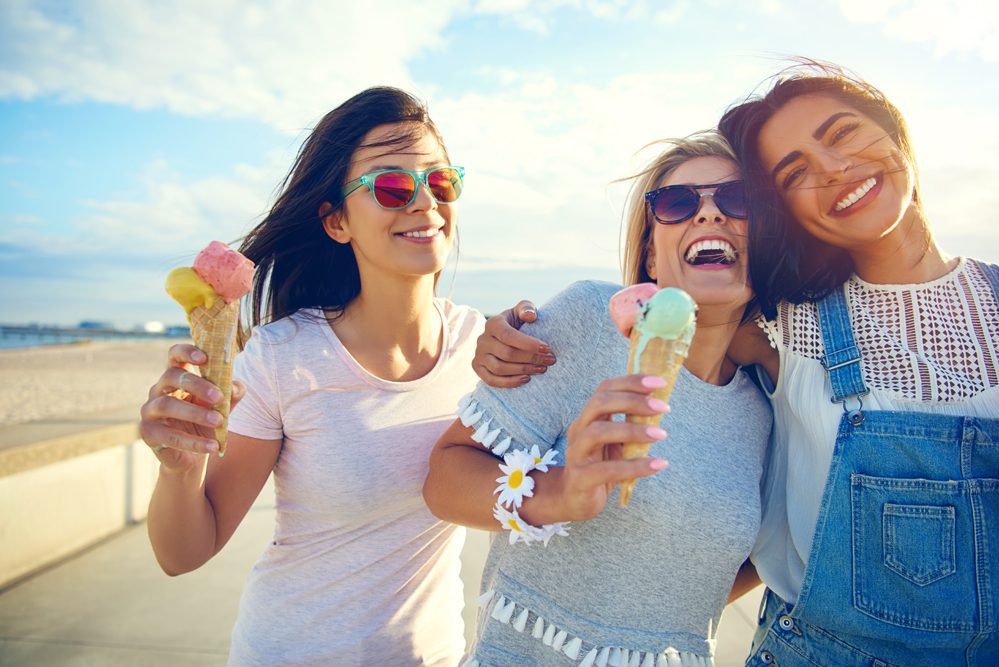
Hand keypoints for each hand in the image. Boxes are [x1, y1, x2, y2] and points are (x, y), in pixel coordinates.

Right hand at [139, 344, 245, 471]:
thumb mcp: (221, 407)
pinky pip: (170, 436)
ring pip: (167, 405)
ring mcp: (149, 411)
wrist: (193, 455)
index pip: (174, 356)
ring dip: (195, 413)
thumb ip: (230, 394)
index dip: (186, 352)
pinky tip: (213, 446)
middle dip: (197, 385)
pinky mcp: (148, 433)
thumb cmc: (205, 423)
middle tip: (219, 397)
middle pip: (171, 376)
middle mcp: (158, 390)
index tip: (204, 358)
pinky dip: (194, 442)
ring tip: (218, 421)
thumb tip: (237, 387)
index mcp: (177, 378)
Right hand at [474, 300, 555, 387]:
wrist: (505, 338)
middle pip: (507, 353)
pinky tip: (527, 379)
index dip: (528, 344)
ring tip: (542, 369)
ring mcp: (479, 355)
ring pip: (500, 368)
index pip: (509, 335)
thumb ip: (527, 308)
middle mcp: (482, 339)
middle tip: (550, 360)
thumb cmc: (518, 323)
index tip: (547, 348)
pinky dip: (510, 382)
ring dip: (523, 370)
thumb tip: (530, 316)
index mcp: (493, 323)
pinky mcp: (478, 369)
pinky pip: (492, 380)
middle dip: (531, 358)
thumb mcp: (523, 310)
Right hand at [522, 375, 669, 523]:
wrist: (573, 499)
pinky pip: (607, 470)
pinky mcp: (580, 479)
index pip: (605, 389)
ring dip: (632, 431)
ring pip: (598, 433)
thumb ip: (631, 426)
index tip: (659, 382)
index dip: (631, 382)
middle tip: (662, 407)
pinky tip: (658, 464)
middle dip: (632, 401)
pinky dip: (635, 466)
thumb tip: (660, 407)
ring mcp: (576, 454)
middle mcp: (579, 430)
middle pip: (599, 404)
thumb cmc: (600, 466)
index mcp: (589, 418)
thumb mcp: (615, 442)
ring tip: (661, 434)